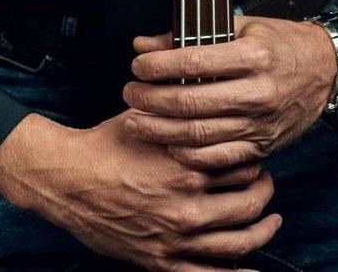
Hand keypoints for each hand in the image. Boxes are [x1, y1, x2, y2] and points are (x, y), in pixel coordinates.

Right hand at [0, 108, 280, 270]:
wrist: (67, 180)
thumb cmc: (106, 144)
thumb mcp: (146, 115)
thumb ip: (180, 106)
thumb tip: (207, 83)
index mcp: (186, 165)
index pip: (244, 163)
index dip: (255, 157)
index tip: (256, 153)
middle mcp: (186, 205)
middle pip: (247, 202)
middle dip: (264, 191)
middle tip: (266, 183)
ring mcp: (175, 237)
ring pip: (237, 241)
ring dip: (261, 231)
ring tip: (271, 220)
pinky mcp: (160, 262)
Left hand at [123, 11, 337, 169]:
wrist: (327, 70)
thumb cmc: (281, 42)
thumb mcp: (243, 26)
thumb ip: (193, 35)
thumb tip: (144, 43)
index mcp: (253, 55)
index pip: (195, 62)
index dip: (160, 65)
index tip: (137, 65)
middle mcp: (258, 92)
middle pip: (193, 103)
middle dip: (152, 100)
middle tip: (128, 95)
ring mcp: (261, 123)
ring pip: (202, 135)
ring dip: (162, 130)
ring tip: (136, 121)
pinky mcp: (263, 146)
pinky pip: (220, 158)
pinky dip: (190, 155)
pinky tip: (168, 144)